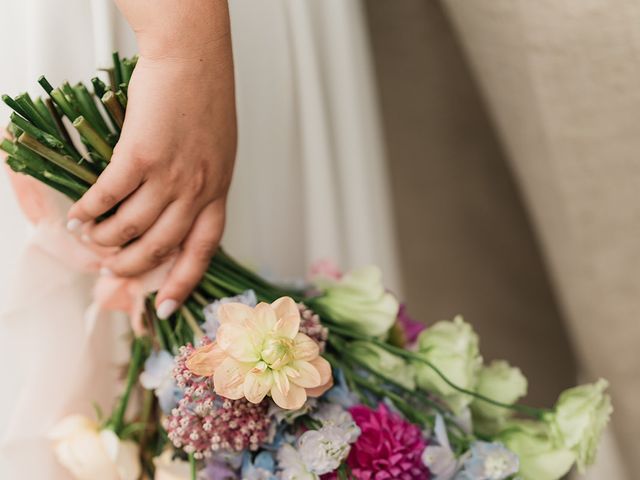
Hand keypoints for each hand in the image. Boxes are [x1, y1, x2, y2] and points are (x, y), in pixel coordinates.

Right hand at [67, 31, 235, 318]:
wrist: (194, 61)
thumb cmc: (206, 103)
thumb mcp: (219, 154)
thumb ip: (204, 186)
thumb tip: (178, 215)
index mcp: (218, 192)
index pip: (204, 249)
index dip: (185, 281)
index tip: (166, 306)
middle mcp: (198, 190)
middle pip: (162, 246)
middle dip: (135, 267)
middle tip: (114, 271)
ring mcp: (171, 175)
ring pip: (133, 226)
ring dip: (108, 240)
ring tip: (93, 241)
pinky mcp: (142, 154)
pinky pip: (110, 196)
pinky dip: (91, 210)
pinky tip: (80, 216)